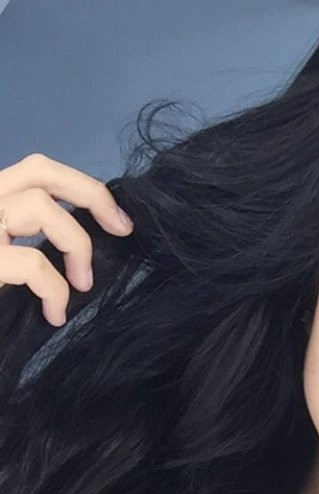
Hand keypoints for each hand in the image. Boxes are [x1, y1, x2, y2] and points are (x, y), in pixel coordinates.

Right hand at [0, 153, 133, 326]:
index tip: (115, 217)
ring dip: (76, 245)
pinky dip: (54, 288)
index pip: (36, 171)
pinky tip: (55, 314)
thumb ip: (29, 242)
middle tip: (121, 228)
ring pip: (40, 207)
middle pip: (40, 170)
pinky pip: (32, 262)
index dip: (81, 186)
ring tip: (83, 284)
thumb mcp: (6, 263)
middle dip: (91, 194)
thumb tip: (82, 249)